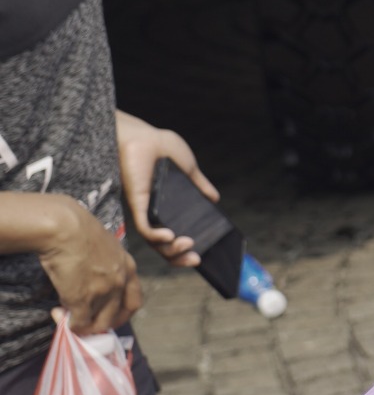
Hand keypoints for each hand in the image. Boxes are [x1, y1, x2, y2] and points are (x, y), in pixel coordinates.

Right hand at [38, 199, 141, 334]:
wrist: (66, 228)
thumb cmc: (79, 231)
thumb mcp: (105, 247)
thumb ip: (105, 264)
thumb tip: (91, 278)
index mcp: (129, 267)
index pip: (134, 299)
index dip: (121, 311)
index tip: (107, 314)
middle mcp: (121, 282)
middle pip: (119, 316)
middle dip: (103, 323)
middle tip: (87, 321)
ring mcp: (104, 292)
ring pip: (99, 323)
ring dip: (84, 325)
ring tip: (67, 315)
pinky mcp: (83, 299)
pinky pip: (79, 324)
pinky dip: (69, 325)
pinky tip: (59, 314)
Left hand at [116, 110, 217, 268]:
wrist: (143, 136)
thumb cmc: (159, 147)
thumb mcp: (187, 168)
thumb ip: (199, 184)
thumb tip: (214, 198)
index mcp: (165, 207)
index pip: (173, 236)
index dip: (185, 249)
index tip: (202, 253)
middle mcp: (153, 213)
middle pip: (164, 246)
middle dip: (180, 257)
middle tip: (196, 258)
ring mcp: (145, 210)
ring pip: (154, 242)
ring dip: (172, 250)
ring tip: (188, 245)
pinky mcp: (137, 204)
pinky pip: (145, 228)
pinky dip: (157, 236)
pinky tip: (170, 236)